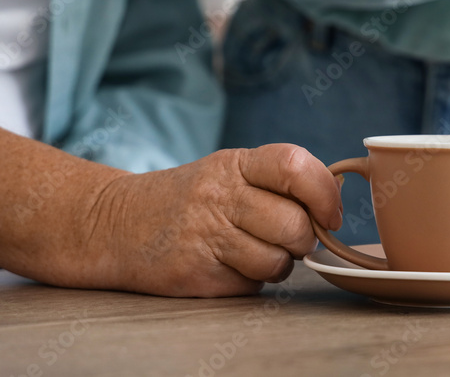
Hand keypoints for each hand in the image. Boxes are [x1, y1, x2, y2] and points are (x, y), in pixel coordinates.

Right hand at [89, 144, 342, 296]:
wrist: (114, 224)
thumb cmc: (190, 198)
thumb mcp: (229, 171)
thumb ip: (279, 181)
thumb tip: (335, 201)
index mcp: (235, 164)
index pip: (295, 166)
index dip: (324, 193)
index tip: (331, 215)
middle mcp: (220, 195)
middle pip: (293, 224)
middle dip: (304, 240)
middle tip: (291, 239)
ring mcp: (205, 235)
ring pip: (276, 261)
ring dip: (279, 264)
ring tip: (257, 252)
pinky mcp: (195, 273)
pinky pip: (251, 286)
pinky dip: (251, 282)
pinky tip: (229, 265)